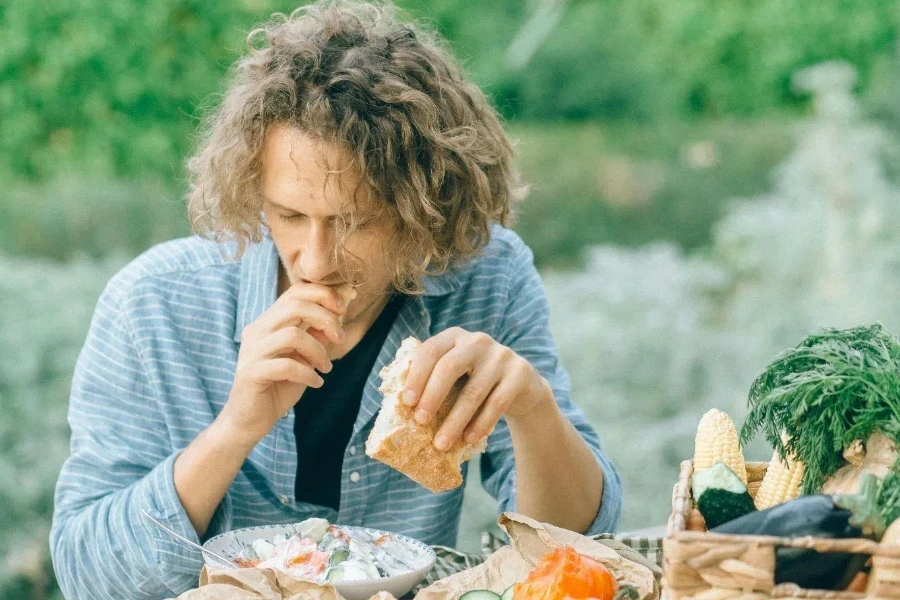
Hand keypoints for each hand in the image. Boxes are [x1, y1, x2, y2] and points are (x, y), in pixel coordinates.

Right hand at [218, 283, 348, 444]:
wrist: (249, 421)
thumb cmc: (278, 387)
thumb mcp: (305, 358)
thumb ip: (316, 337)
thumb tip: (337, 317)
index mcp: (269, 322)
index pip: (295, 292)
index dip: (323, 295)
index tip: (343, 311)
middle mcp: (257, 330)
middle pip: (295, 306)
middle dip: (325, 319)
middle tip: (340, 339)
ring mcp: (252, 351)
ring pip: (292, 335)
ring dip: (318, 351)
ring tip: (326, 367)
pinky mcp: (251, 373)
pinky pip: (286, 366)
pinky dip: (307, 374)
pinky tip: (316, 383)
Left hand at [401, 327, 552, 450]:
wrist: (520, 385)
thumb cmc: (475, 381)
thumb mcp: (456, 373)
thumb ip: (433, 379)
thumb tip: (399, 406)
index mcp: (454, 336)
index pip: (430, 351)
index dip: (416, 377)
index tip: (406, 403)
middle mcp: (478, 341)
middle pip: (449, 367)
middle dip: (432, 397)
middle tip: (421, 422)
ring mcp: (501, 356)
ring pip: (473, 392)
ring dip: (454, 421)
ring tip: (441, 444)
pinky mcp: (519, 374)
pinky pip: (496, 403)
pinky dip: (480, 424)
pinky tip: (468, 439)